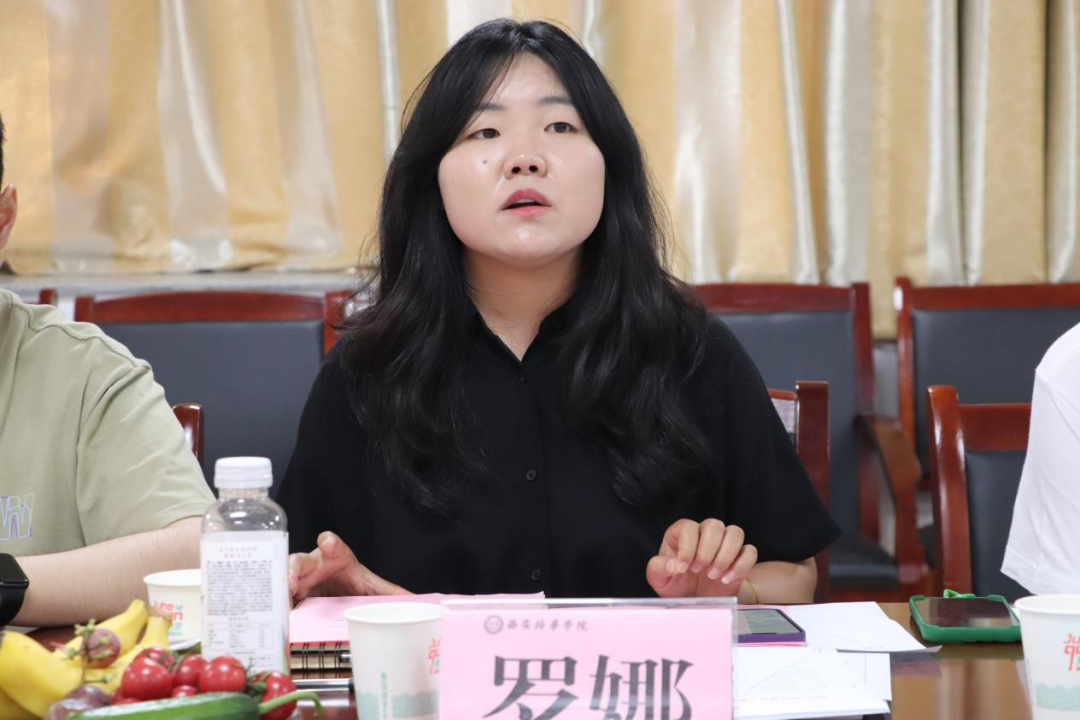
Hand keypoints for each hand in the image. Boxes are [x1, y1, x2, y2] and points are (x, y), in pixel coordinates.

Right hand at [287, 531, 409, 604]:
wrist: (335, 590)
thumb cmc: (349, 580)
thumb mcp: (369, 586)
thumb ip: (389, 593)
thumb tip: (415, 602)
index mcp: (334, 557)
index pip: (331, 543)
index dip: (329, 543)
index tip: (328, 543)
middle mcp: (312, 565)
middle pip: (299, 560)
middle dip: (293, 569)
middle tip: (290, 583)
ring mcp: (295, 580)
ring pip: (282, 581)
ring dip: (278, 592)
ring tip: (279, 606)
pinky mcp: (287, 596)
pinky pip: (277, 600)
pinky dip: (275, 608)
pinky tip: (276, 619)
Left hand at [646, 518, 757, 597]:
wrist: (695, 601)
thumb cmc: (676, 585)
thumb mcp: (659, 579)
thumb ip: (658, 568)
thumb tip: (673, 565)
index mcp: (682, 533)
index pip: (689, 527)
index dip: (687, 547)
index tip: (684, 568)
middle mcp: (704, 534)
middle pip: (714, 525)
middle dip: (707, 551)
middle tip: (700, 570)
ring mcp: (724, 544)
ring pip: (735, 532)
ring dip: (726, 556)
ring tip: (713, 575)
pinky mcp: (740, 557)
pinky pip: (750, 551)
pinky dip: (741, 565)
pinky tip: (726, 579)